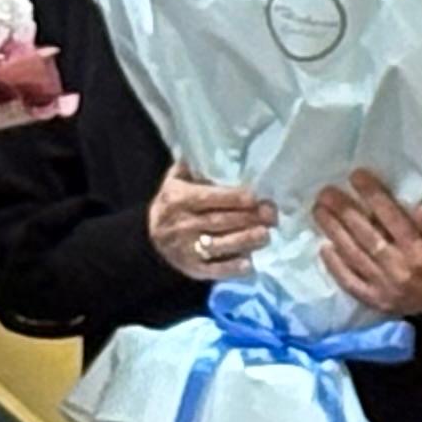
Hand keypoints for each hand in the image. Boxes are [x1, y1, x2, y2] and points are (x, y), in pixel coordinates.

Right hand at [147, 165, 272, 279]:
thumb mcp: (175, 180)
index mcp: (179, 199)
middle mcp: (182, 224)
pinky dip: (232, 268)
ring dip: (245, 241)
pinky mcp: (192, 268)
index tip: (255, 197)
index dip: (234, 198)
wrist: (149, 237)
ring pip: (220, 244)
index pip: (210, 197)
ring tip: (265, 235)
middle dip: (249, 218)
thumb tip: (216, 151)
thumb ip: (193, 168)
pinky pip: (214, 270)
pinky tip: (249, 264)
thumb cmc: (172, 203)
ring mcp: (186, 249)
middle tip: (272, 216)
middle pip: (220, 221)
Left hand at [311, 171, 421, 318]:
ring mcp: (384, 286)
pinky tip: (323, 248)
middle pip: (366, 234)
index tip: (355, 176)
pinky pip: (351, 283)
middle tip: (325, 192)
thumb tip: (421, 206)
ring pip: (354, 255)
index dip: (373, 195)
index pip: (391, 217)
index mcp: (418, 250)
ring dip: (334, 232)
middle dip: (345, 211)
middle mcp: (398, 267)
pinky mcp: (375, 300)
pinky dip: (336, 267)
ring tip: (319, 211)